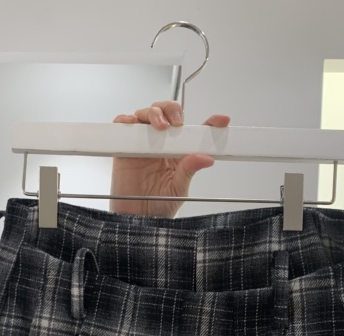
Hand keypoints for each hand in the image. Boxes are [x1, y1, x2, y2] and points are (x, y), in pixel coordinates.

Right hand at [110, 100, 229, 217]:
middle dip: (172, 109)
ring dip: (153, 113)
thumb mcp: (178, 189)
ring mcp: (143, 143)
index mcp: (178, 152)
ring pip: (146, 114)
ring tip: (159, 126)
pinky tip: (133, 124)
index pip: (194, 132)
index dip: (209, 123)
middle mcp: (161, 144)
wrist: (136, 218)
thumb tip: (205, 158)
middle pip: (166, 112)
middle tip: (176, 123)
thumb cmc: (158, 205)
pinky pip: (123, 126)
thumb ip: (189, 170)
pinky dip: (126, 120)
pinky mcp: (125, 148)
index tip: (221, 121)